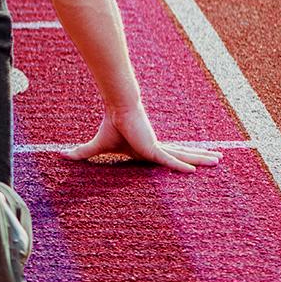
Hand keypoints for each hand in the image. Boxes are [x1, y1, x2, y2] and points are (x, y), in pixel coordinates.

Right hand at [64, 107, 222, 171]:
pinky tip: (194, 172)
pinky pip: (169, 161)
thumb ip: (83, 153)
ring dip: (202, 159)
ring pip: (183, 156)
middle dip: (201, 157)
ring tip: (220, 160)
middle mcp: (157, 148)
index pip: (168, 157)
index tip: (193, 165)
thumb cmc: (110, 126)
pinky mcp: (153, 149)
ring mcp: (157, 148)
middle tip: (218, 159)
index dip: (181, 160)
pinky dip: (180, 166)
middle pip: (183, 154)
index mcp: (147, 149)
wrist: (115, 109)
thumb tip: (60, 155)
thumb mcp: (97, 146)